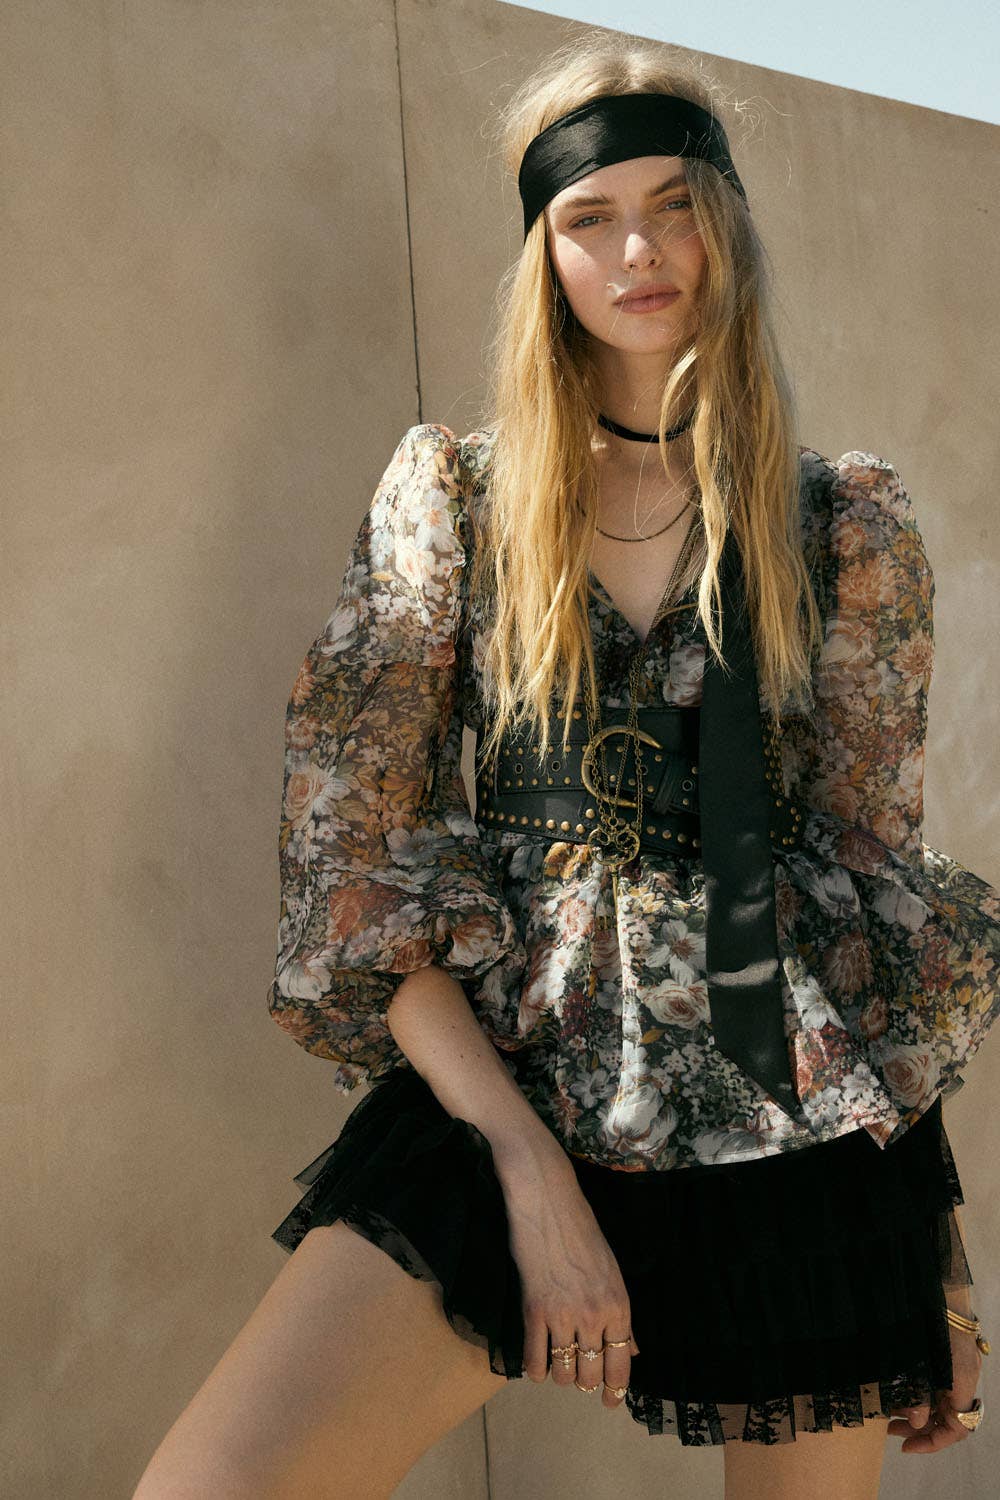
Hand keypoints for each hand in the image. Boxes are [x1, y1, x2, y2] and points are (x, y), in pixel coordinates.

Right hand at [493, 1144, 638, 1409]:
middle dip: (588, 1384)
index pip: (621, 1362)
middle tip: (582, 1383)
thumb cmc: (582, 1231)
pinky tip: (536, 1365)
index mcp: (619, 1305)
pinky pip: (535, 1358)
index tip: (610, 1403)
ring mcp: (563, 1315)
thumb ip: (620, 1314)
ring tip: (559, 1367)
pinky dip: (535, 1369)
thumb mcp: (611, 1271)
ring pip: (565, 1371)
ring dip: (562, 1376)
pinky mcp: (534, 1310)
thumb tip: (632, 1350)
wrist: (548, 1202)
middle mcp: (594, 1315)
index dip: (616, 1389)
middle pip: (593, 1372)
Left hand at [886, 1313, 982, 1452]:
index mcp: (963, 1380)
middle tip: (891, 1430)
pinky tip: (896, 1394)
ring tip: (889, 1414)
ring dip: (917, 1412)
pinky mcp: (945, 1357)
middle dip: (919, 1428)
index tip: (906, 1446)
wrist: (931, 1282)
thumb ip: (918, 1393)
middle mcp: (964, 1377)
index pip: (958, 1428)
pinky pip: (935, 1386)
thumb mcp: (918, 1359)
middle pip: (947, 1417)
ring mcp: (955, 1367)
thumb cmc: (925, 1317)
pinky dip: (918, 1394)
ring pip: (939, 1403)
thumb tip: (917, 1423)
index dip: (933, 1442)